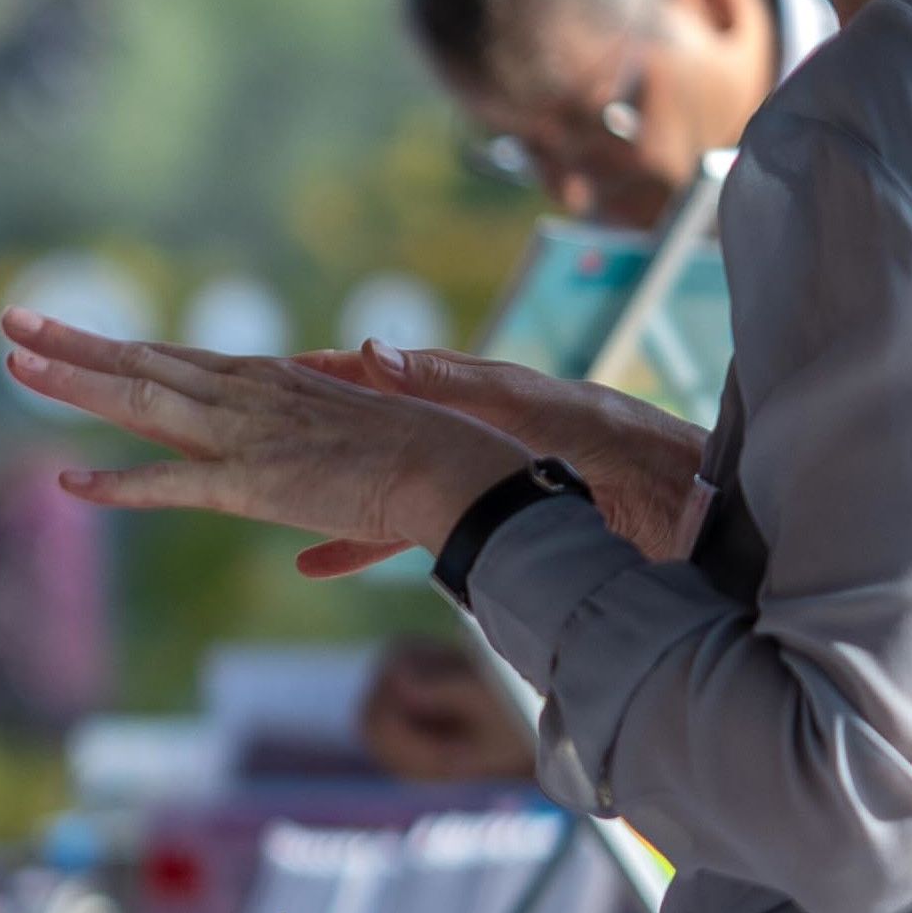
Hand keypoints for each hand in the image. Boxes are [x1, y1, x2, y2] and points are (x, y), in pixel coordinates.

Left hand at [0, 308, 522, 577]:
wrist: (451, 467)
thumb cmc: (418, 463)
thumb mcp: (351, 462)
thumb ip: (318, 499)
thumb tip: (310, 562)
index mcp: (265, 384)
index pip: (173, 359)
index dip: (115, 347)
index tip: (65, 332)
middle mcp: (244, 396)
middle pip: (142, 363)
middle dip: (72, 343)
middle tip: (10, 318)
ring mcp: (243, 436)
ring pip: (140, 401)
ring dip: (73, 384)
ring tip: (13, 363)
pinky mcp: (252, 483)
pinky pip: (171, 485)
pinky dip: (118, 486)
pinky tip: (68, 482)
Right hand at [307, 346, 710, 563]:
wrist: (664, 497)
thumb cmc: (605, 434)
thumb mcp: (522, 401)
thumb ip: (448, 382)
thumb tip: (370, 352)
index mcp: (462, 393)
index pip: (375, 378)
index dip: (324, 375)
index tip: (271, 374)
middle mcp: (451, 434)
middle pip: (359, 435)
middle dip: (306, 437)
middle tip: (247, 435)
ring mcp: (458, 480)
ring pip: (369, 489)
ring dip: (320, 498)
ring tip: (267, 503)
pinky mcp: (472, 523)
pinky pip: (395, 532)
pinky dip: (354, 544)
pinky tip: (316, 560)